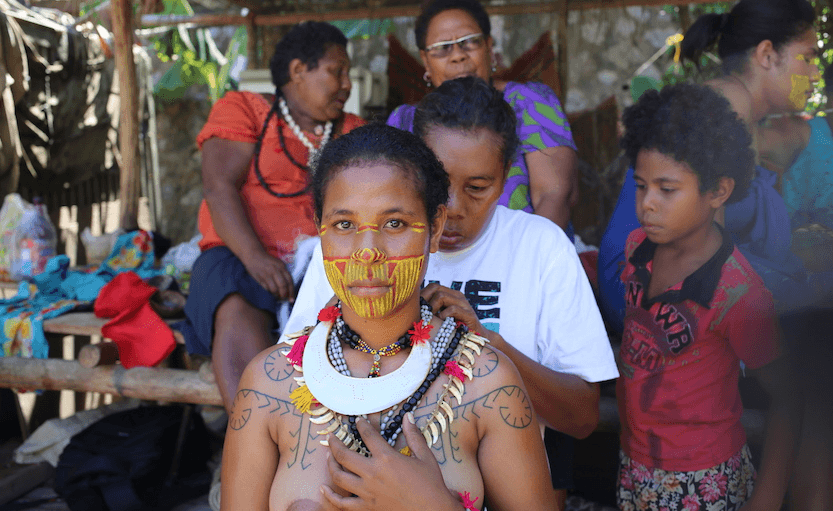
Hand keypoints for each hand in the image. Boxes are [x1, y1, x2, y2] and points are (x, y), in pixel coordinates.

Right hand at [241, 250, 293, 299]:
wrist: (253, 255)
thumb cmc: (267, 261)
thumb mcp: (278, 263)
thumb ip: (283, 272)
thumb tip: (288, 287)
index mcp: (282, 266)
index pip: (289, 280)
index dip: (291, 291)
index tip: (291, 299)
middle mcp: (275, 270)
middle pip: (283, 286)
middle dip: (284, 295)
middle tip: (283, 299)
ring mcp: (267, 274)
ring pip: (274, 289)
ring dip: (276, 295)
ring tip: (277, 297)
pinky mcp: (259, 278)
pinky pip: (266, 289)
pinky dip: (269, 293)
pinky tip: (270, 294)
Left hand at [321, 414, 460, 510]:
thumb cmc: (431, 485)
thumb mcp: (425, 456)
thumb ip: (414, 435)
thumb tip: (408, 417)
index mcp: (386, 458)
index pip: (368, 435)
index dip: (362, 425)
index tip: (358, 420)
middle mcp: (372, 473)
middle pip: (344, 455)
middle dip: (335, 443)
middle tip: (332, 437)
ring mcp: (367, 492)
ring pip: (339, 476)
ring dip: (330, 464)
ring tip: (328, 456)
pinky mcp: (366, 508)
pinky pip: (342, 503)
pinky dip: (330, 496)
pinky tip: (323, 489)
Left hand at [421, 283, 484, 334]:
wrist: (476, 338)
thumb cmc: (455, 329)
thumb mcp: (441, 317)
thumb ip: (431, 311)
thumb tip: (412, 310)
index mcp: (450, 294)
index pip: (432, 286)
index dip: (422, 295)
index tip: (415, 308)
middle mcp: (457, 296)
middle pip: (436, 288)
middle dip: (425, 300)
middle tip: (421, 313)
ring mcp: (464, 304)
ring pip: (442, 296)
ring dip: (432, 308)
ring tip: (431, 319)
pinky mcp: (469, 314)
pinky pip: (452, 309)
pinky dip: (443, 315)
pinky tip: (441, 323)